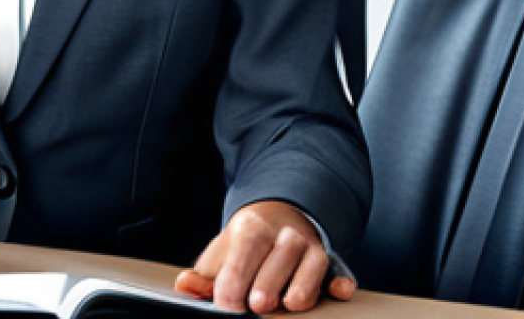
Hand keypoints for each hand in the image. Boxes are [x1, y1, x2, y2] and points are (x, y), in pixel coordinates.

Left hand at [174, 200, 355, 313]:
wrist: (280, 215)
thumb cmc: (246, 245)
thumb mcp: (223, 252)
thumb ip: (205, 276)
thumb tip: (183, 286)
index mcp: (252, 227)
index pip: (243, 254)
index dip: (234, 284)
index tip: (226, 308)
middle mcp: (283, 233)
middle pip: (277, 258)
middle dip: (267, 284)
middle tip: (257, 306)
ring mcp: (309, 246)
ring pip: (310, 265)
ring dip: (302, 287)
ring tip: (290, 304)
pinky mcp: (329, 261)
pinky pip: (338, 271)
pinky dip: (340, 282)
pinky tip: (338, 292)